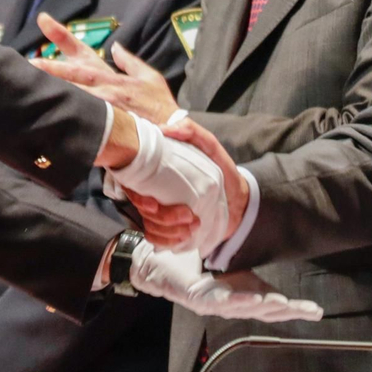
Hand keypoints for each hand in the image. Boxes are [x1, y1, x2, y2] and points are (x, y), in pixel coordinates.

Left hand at [31, 13, 178, 124]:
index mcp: (112, 77)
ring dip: (58, 90)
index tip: (43, 21)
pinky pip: (88, 119)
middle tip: (30, 61)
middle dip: (52, 67)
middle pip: (75, 74)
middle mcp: (107, 88)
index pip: (83, 53)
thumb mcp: (149, 77)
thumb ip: (129, 62)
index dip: (62, 36)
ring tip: (35, 87)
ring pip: (78, 96)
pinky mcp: (111, 124)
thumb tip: (116, 47)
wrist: (174, 131)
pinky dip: (73, 115)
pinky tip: (56, 115)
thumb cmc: (160, 105)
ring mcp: (108, 106)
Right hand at [103, 116, 234, 255]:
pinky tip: (185, 236)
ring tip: (194, 225)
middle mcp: (154, 192)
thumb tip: (165, 129)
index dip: (138, 198)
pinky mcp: (169, 229)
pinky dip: (169, 242)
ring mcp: (160, 212)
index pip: (132, 186)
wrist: (239, 200)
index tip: (155, 204)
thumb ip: (191, 132)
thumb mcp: (210, 147)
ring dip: (170, 232)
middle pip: (142, 210)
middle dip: (164, 218)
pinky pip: (156, 240)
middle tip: (189, 215)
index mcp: (156, 174)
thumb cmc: (222, 171)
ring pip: (149, 227)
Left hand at [128, 243, 323, 321]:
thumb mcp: (222, 254)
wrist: (153, 260)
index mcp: (239, 291)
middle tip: (310, 311)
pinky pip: (221, 302)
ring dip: (266, 308)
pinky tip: (254, 299)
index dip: (293, 308)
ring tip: (287, 306)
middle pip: (263, 311)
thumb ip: (242, 253)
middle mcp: (229, 302)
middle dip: (288, 312)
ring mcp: (213, 303)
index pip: (270, 302)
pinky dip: (239, 302)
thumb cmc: (187, 259)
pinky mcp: (197, 299)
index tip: (315, 310)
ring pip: (245, 309)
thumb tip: (266, 231)